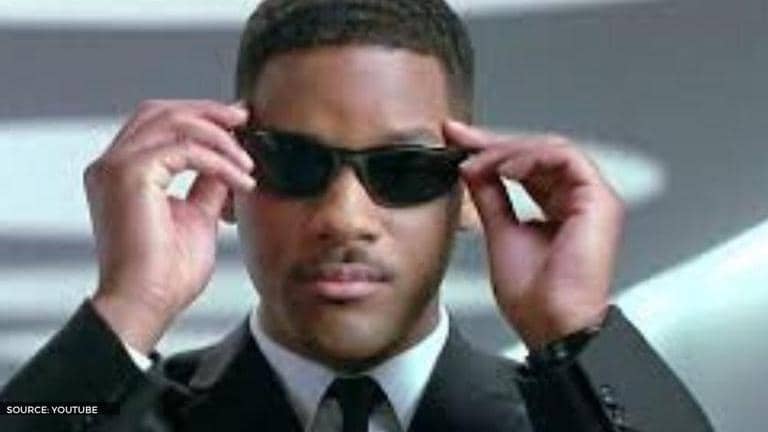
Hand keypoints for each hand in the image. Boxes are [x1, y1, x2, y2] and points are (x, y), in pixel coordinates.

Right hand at [87, 100, 253, 352]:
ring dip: (219, 136)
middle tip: (245, 117)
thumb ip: (208, 184)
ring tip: (248, 162)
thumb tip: (226, 161)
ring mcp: (116, 166)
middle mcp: (111, 164)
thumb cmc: (166, 274)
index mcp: (121, 173)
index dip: (199, 116)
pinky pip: (186, 149)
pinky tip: (241, 180)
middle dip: (208, 111)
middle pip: (162, 111)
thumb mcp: (197, 216)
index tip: (237, 122)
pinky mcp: (130, 174)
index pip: (158, 124)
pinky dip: (219, 161)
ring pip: (175, 123)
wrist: (146, 304)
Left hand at [445, 121, 623, 348]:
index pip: (525, 167)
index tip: (457, 142)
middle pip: (536, 152)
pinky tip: (503, 169)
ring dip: (508, 152)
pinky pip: (564, 157)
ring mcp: (592, 198)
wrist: (552, 326)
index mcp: (558, 208)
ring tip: (478, 164)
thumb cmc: (534, 298)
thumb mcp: (499, 232)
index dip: (490, 150)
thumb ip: (489, 196)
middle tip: (460, 139)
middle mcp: (578, 200)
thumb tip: (472, 167)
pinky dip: (530, 158)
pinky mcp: (599, 200)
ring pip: (549, 149)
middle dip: (494, 143)